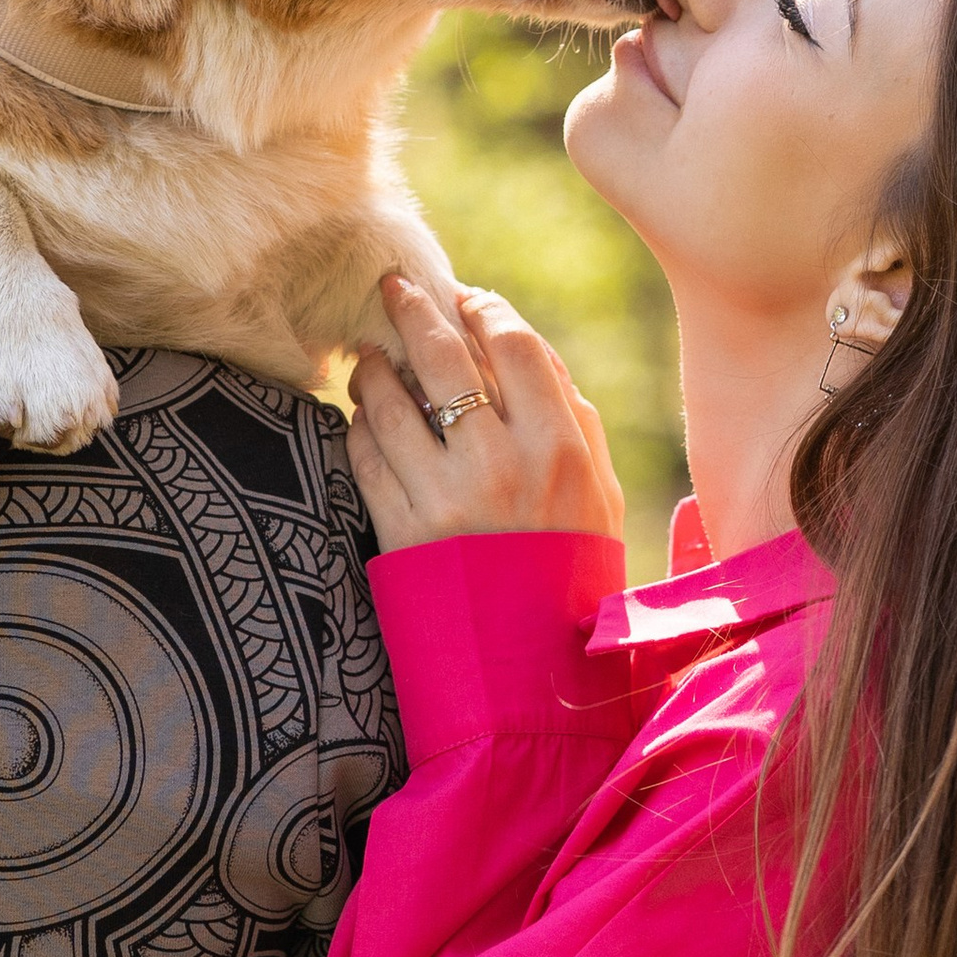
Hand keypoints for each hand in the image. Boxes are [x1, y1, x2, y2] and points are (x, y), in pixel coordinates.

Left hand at [348, 277, 625, 554]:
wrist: (531, 668)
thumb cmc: (572, 569)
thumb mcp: (598, 492)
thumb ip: (572, 417)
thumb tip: (523, 346)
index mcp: (559, 448)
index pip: (513, 346)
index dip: (483, 309)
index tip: (464, 297)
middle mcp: (500, 465)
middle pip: (443, 356)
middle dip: (412, 310)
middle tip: (391, 288)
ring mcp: (444, 498)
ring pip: (391, 401)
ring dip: (374, 367)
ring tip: (371, 357)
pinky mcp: (399, 531)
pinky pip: (364, 455)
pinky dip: (358, 426)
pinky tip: (364, 417)